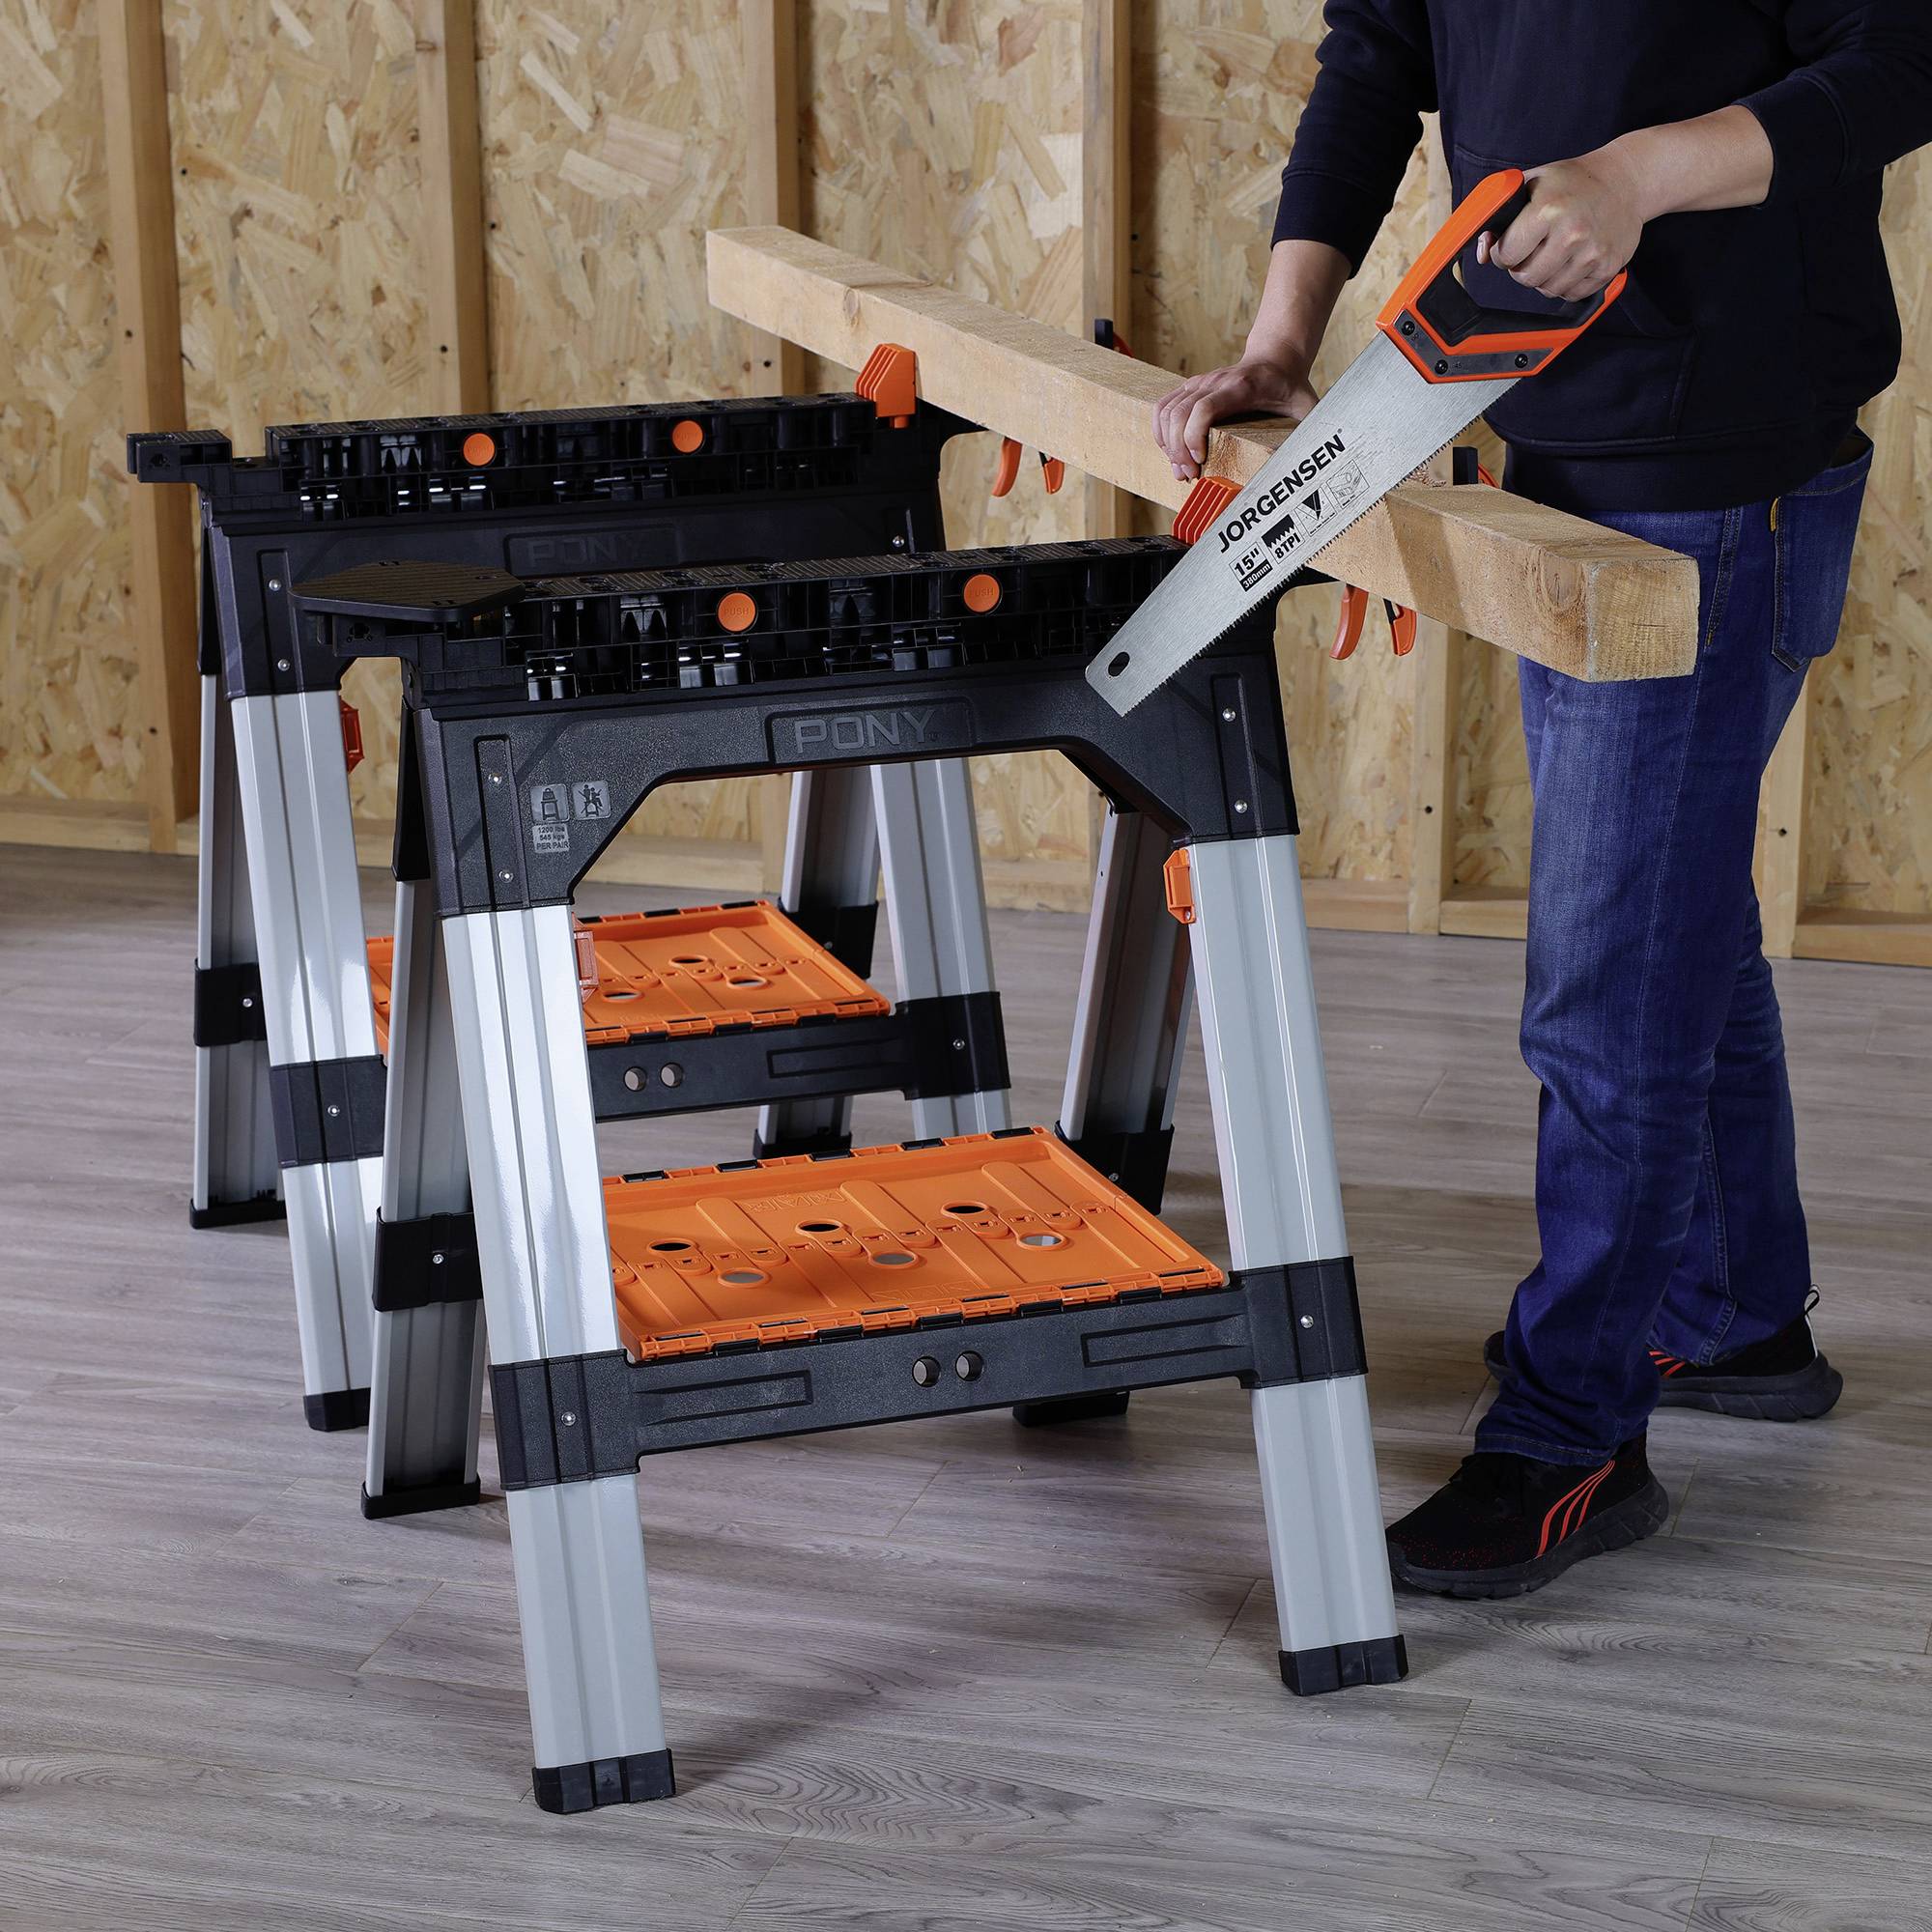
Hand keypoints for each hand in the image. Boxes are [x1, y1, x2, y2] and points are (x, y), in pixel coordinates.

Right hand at [1152, 357, 1318, 480]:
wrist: (1276, 357)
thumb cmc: (1289, 385)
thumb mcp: (1306, 406)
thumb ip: (1310, 430)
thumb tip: (1314, 458)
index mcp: (1240, 387)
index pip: (1203, 408)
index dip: (1194, 437)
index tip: (1200, 461)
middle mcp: (1214, 382)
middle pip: (1179, 414)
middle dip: (1178, 450)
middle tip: (1189, 475)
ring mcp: (1199, 383)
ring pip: (1167, 411)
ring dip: (1167, 444)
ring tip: (1179, 469)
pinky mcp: (1190, 387)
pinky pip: (1163, 407)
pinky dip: (1160, 431)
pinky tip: (1168, 451)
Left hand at [1478, 148, 1646, 303]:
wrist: (1626, 180)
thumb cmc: (1572, 182)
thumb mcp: (1532, 184)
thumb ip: (1500, 216)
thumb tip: (1481, 253)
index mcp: (1548, 210)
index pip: (1505, 256)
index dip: (1502, 253)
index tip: (1510, 245)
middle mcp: (1572, 234)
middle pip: (1525, 278)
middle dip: (1522, 267)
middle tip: (1534, 248)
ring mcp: (1593, 253)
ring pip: (1547, 290)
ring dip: (1544, 277)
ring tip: (1554, 252)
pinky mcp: (1608, 267)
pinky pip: (1571, 294)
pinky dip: (1566, 283)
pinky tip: (1572, 260)